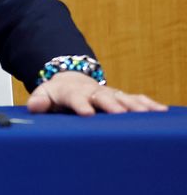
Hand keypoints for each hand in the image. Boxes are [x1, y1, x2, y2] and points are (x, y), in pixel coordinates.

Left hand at [26, 71, 168, 115]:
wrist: (70, 80)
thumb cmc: (57, 93)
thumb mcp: (44, 95)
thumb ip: (39, 101)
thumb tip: (35, 106)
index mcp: (73, 92)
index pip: (76, 98)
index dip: (81, 105)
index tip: (87, 113)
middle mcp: (93, 91)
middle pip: (103, 97)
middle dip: (111, 105)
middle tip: (120, 114)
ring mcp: (108, 94)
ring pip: (123, 98)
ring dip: (134, 106)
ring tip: (145, 114)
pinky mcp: (120, 97)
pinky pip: (136, 99)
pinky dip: (147, 104)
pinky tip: (160, 111)